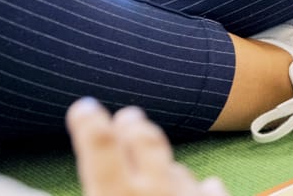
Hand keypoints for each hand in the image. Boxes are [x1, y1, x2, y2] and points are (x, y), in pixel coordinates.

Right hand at [68, 99, 228, 195]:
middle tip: (129, 116)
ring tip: (160, 172)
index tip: (84, 106)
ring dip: (166, 169)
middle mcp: (155, 192)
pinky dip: (200, 191)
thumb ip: (101, 187)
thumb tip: (94, 181)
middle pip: (146, 140)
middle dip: (135, 126)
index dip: (90, 123)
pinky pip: (208, 191)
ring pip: (177, 170)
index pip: (101, 147)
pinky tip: (207, 185)